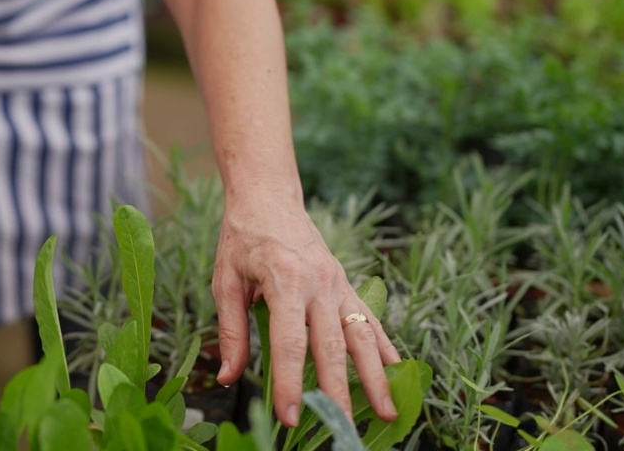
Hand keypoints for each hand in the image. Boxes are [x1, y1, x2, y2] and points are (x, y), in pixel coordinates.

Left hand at [211, 188, 401, 427]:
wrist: (268, 197)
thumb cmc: (242, 238)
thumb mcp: (225, 281)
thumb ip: (231, 331)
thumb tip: (229, 377)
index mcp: (284, 281)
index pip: (289, 343)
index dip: (290, 383)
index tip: (291, 417)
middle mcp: (318, 284)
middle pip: (332, 346)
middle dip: (339, 392)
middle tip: (343, 429)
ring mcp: (338, 284)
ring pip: (361, 336)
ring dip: (375, 377)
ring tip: (388, 412)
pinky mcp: (346, 284)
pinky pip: (370, 319)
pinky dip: (384, 347)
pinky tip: (397, 372)